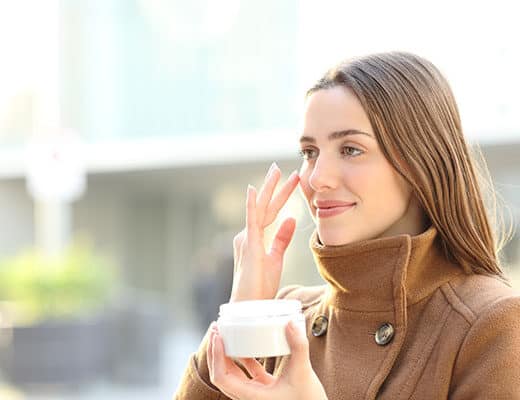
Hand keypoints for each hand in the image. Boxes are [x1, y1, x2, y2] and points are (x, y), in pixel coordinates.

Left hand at [207, 321, 327, 399]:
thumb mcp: (303, 372)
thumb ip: (298, 347)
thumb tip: (290, 323)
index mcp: (251, 397)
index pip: (221, 377)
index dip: (216, 356)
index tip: (218, 337)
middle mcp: (249, 397)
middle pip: (221, 375)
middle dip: (215, 351)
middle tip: (216, 329)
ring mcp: (256, 394)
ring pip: (232, 374)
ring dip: (225, 355)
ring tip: (224, 334)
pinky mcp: (265, 390)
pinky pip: (247, 374)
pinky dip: (243, 359)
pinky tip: (244, 344)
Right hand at [230, 163, 299, 301]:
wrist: (249, 306)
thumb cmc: (260, 286)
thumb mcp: (275, 259)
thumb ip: (281, 239)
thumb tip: (290, 219)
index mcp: (255, 238)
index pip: (271, 212)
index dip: (281, 196)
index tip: (292, 181)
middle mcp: (248, 234)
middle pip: (264, 206)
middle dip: (274, 186)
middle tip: (280, 167)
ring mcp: (247, 239)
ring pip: (259, 208)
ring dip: (267, 189)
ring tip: (275, 171)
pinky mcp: (248, 246)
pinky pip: (251, 221)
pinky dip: (251, 205)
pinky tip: (253, 190)